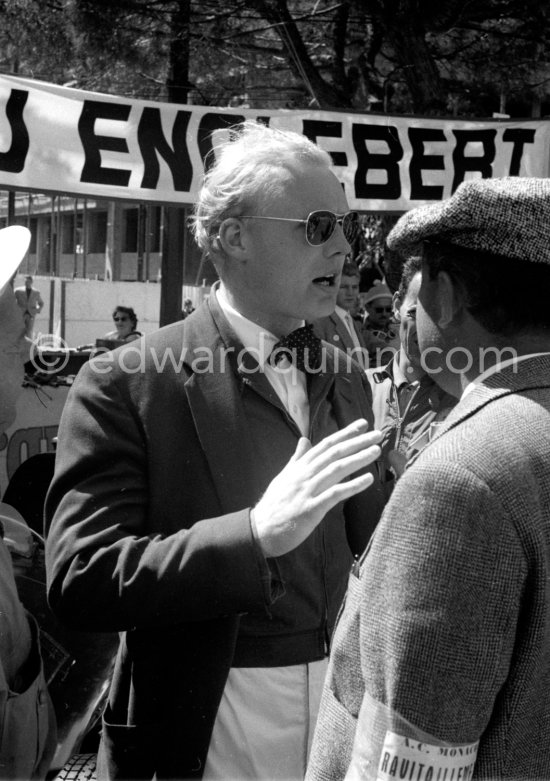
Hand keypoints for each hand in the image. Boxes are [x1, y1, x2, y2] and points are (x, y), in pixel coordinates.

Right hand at [251, 419, 381, 557]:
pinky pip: (334, 494)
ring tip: (376, 450)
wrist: (260, 530)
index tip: (363, 424)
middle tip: (378, 434)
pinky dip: (352, 486)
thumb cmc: (274, 504)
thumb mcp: (284, 476)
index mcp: (300, 466)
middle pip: (334, 453)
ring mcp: (307, 490)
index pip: (326, 444)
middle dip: (357, 441)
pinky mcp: (311, 509)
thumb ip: (297, 458)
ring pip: (336, 469)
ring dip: (358, 459)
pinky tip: (368, 480)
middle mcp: (304, 474)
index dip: (345, 433)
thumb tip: (305, 439)